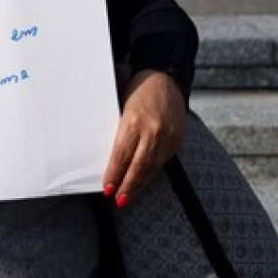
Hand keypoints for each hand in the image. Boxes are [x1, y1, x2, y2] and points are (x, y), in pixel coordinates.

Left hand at [102, 70, 185, 208]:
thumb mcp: (120, 102)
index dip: (114, 174)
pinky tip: (143, 181)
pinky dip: (152, 173)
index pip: (121, 154)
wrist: (166, 77)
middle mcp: (152, 130)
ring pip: (152, 167)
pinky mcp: (177, 139)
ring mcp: (167, 135)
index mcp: (133, 119)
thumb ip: (113, 124)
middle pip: (138, 165)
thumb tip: (99, 149)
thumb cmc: (137, 89)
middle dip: (128, 185)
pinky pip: (163, 161)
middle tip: (118, 200)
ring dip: (140, 184)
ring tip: (129, 197)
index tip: (107, 188)